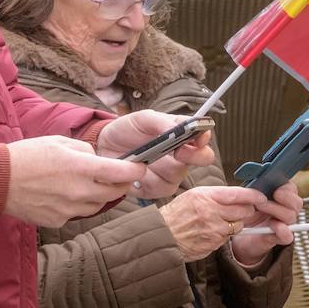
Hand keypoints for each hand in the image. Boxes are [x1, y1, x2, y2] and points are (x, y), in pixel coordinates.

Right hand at [4, 135, 145, 227]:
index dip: (136, 170)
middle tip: (116, 175)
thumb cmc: (27, 156)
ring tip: (86, 182)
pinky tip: (65, 193)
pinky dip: (79, 204)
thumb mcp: (60, 142)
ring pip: (99, 204)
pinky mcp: (59, 221)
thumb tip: (100, 160)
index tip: (140, 166)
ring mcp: (69, 209)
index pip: (122, 173)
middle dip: (120, 183)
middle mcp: (79, 191)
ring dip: (101, 194)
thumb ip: (86, 151)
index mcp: (81, 168)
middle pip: (115, 192)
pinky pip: (79, 213)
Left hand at [95, 110, 214, 197]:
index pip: (203, 134)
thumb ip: (162, 122)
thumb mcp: (142, 118)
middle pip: (203, 158)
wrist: (104, 148)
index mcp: (181, 133)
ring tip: (142, 159)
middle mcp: (182, 153)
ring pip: (180, 174)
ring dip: (162, 167)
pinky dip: (148, 181)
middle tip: (178, 152)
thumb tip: (179, 128)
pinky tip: (135, 173)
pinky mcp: (157, 188)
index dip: (204, 136)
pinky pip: (162, 188)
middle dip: (194, 156)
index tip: (198, 138)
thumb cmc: (126, 130)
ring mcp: (171, 172)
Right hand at [160, 185, 265, 261]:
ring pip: (238, 226)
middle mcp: (211, 212)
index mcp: (206, 196)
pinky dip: (223, 235)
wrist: (162, 235)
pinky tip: (211, 232)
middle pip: (243, 211)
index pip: (238, 194)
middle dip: (245, 211)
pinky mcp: (212, 244)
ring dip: (234, 224)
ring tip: (219, 222)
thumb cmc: (177, 213)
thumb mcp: (194, 195)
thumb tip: (238, 195)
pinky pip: (227, 238)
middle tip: (239, 210)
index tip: (261, 197)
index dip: (253, 196)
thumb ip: (216, 195)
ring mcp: (212, 230)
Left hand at [231, 182, 301, 266]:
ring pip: (291, 216)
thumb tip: (255, 173)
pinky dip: (283, 231)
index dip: (287, 188)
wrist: (234, 231)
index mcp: (279, 196)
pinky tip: (274, 226)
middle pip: (296, 203)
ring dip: (276, 211)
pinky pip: (288, 236)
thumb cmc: (243, 210)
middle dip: (285, 198)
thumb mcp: (246, 195)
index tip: (277, 188)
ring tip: (259, 208)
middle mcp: (284, 209)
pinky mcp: (277, 238)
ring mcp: (282, 224)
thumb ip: (253, 186)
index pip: (291, 189)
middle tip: (268, 197)